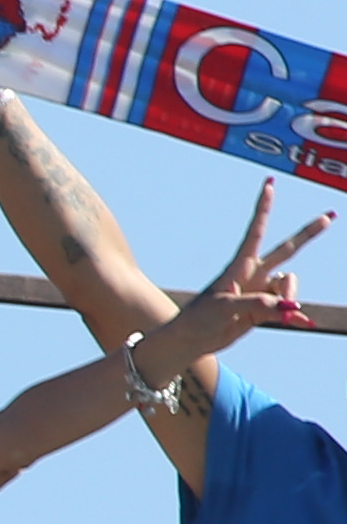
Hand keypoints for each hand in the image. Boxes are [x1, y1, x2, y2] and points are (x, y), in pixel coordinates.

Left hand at [171, 181, 330, 349]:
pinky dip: (295, 316)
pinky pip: (288, 309)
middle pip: (287, 249)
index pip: (256, 230)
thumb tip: (289, 306)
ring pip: (289, 286)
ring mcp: (260, 291)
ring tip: (278, 316)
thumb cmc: (200, 318)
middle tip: (331, 215)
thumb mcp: (225, 308)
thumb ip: (257, 305)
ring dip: (289, 299)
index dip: (264, 208)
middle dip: (309, 233)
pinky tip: (304, 322)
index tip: (270, 184)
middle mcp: (253, 274)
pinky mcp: (264, 310)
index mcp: (239, 265)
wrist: (192, 340)